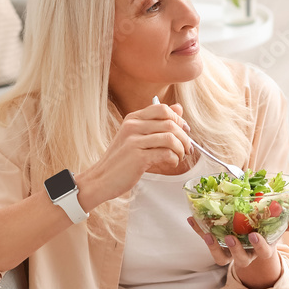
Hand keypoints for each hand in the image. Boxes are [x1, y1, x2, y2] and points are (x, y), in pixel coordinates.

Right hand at [77, 101, 191, 206]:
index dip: (179, 120)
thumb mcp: (135, 137)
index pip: (162, 108)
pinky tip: (171, 163)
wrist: (101, 179)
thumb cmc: (120, 161)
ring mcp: (134, 142)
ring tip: (180, 157)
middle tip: (187, 149)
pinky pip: (166, 154)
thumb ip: (156, 123)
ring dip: (181, 149)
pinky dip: (174, 160)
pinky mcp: (138, 158)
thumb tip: (179, 108)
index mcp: (133, 118)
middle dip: (184, 137)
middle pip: (170, 123)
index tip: (184, 132)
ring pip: (170, 138)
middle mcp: (133, 126)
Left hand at [187, 213, 288, 288]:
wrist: (252, 240)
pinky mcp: (217, 247)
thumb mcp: (280, 226)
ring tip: (208, 235)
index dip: (259, 246)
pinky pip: (208, 242)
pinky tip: (192, 219)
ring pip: (222, 258)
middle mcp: (246, 255)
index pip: (264, 252)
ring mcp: (230, 253)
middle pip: (241, 259)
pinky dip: (199, 231)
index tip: (255, 236)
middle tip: (230, 238)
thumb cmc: (267, 231)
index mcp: (263, 250)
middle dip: (236, 250)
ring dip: (214, 247)